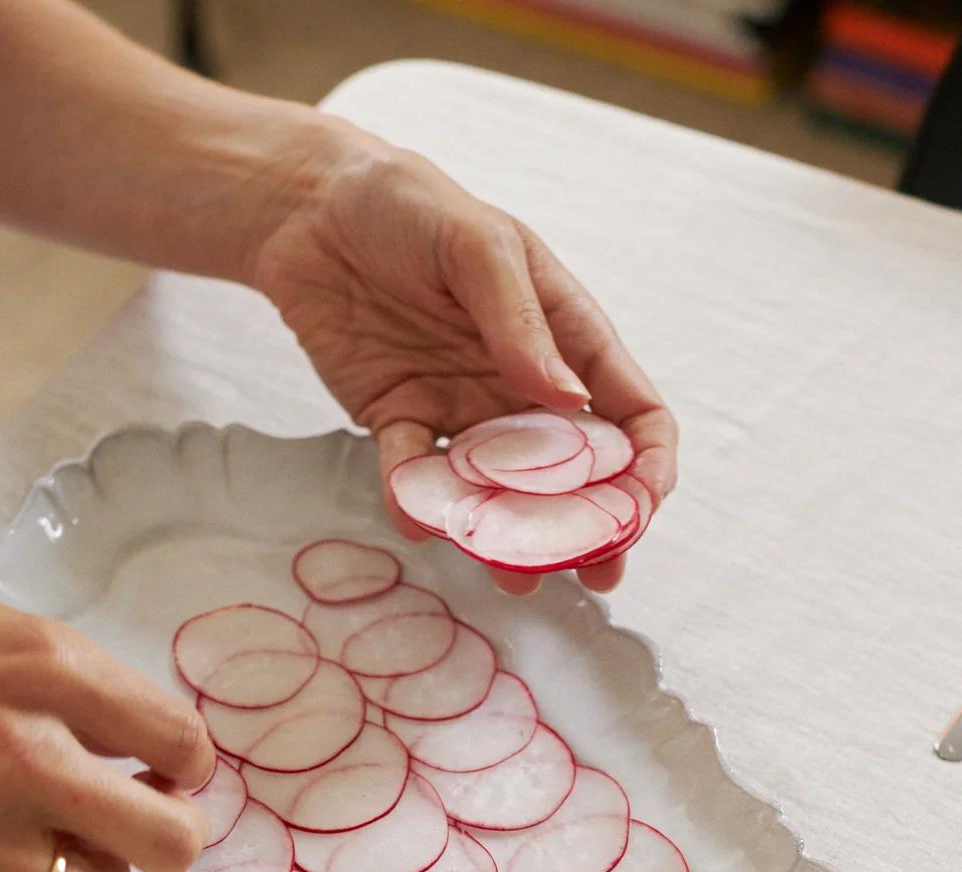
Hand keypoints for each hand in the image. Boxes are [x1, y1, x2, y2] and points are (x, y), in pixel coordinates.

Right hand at [0, 553, 212, 871]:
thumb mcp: (0, 626)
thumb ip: (79, 688)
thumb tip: (148, 754)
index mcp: (49, 674)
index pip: (186, 746)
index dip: (185, 765)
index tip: (157, 769)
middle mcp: (18, 755)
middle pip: (168, 845)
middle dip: (167, 841)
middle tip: (129, 826)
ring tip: (61, 867)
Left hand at [252, 126, 676, 594]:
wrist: (313, 210)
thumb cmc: (410, 206)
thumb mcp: (477, 243)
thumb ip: (520, 320)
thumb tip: (569, 399)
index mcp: (566, 334)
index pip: (631, 411)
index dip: (648, 464)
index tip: (641, 508)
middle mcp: (522, 384)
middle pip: (575, 474)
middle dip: (590, 526)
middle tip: (596, 574)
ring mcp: (463, 410)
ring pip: (501, 492)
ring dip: (510, 536)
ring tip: (514, 575)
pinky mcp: (401, 422)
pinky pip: (415, 477)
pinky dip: (417, 504)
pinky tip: (417, 518)